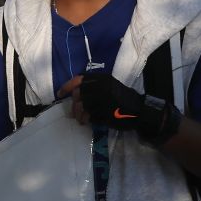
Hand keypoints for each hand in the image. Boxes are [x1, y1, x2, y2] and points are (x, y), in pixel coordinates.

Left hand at [60, 73, 180, 144]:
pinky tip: (89, 121)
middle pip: (78, 95)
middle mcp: (102, 87)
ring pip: (81, 107)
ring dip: (79, 115)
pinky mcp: (105, 112)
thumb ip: (94, 87)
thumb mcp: (109, 87)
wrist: (141, 111)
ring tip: (82, 119)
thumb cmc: (124, 99)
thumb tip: (74, 93)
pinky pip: (89, 116)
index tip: (59, 94)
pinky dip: (87, 120)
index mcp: (103, 79)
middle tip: (76, 113)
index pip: (79, 79)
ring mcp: (103, 100)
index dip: (66, 86)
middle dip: (74, 105)